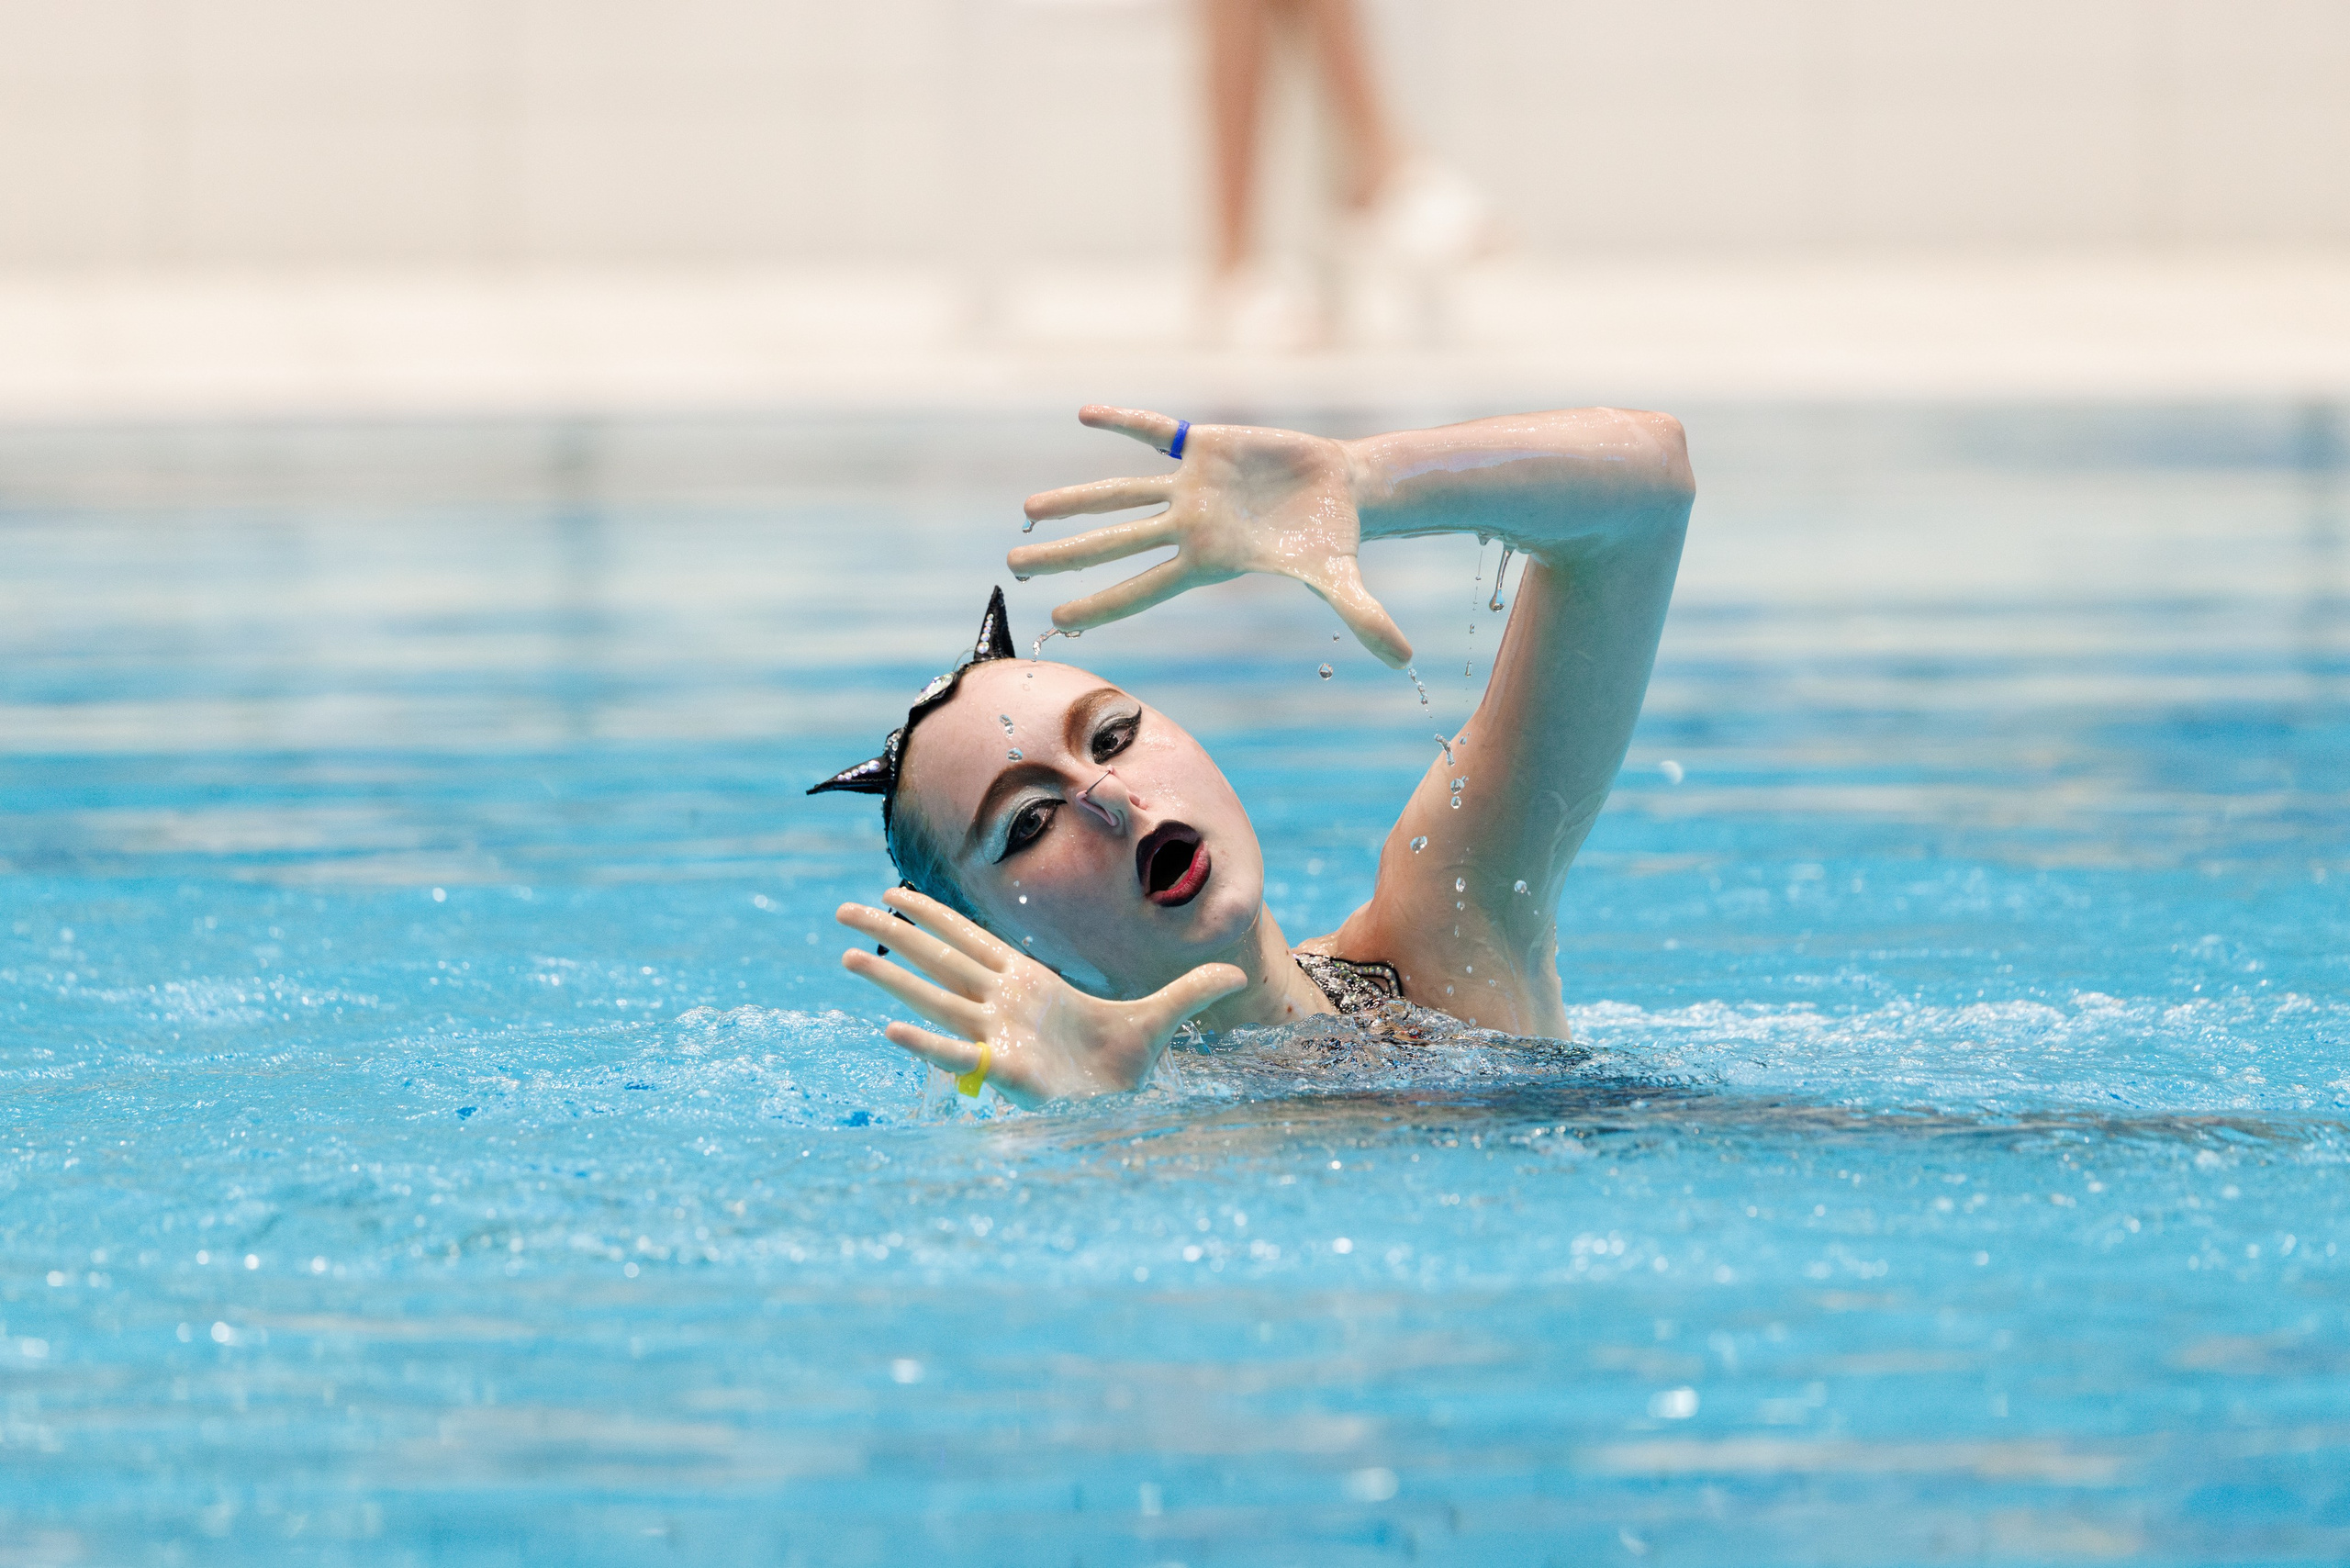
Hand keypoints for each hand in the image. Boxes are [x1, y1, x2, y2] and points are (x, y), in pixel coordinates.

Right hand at [834, 887, 1247, 1107]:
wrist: (1129, 1113)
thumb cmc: (1126, 1068)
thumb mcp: (1164, 1017)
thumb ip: (1192, 990)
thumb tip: (1236, 969)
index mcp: (1027, 982)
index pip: (970, 939)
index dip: (933, 915)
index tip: (893, 890)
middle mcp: (1003, 1004)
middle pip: (938, 959)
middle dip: (894, 932)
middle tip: (840, 910)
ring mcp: (999, 1035)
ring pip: (935, 997)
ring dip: (893, 978)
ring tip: (847, 957)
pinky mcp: (1006, 1072)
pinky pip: (957, 1055)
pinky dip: (927, 1043)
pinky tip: (891, 1031)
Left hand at [1009, 405, 1413, 667]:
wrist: (1342, 489)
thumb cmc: (1332, 540)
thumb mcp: (1341, 577)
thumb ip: (1362, 616)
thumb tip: (1401, 658)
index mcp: (1207, 560)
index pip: (1144, 586)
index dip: (1104, 602)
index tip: (1060, 616)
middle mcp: (1186, 525)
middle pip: (1114, 542)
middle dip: (1063, 553)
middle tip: (1013, 565)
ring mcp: (1189, 486)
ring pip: (1120, 492)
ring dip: (1074, 500)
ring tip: (1027, 511)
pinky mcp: (1203, 445)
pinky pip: (1156, 431)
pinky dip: (1124, 422)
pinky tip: (1087, 415)